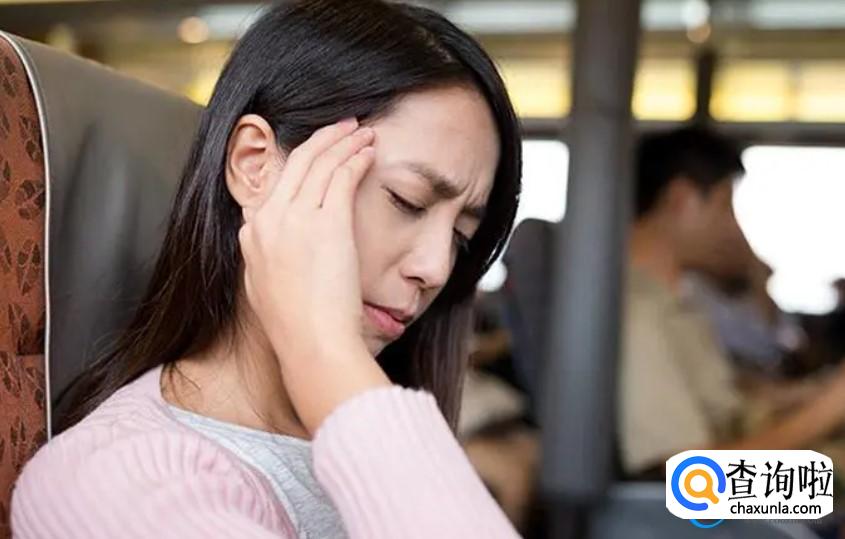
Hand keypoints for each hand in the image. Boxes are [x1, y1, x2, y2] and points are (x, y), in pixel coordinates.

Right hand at [238, 118, 390, 433]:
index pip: (274, 185)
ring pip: (320, 162)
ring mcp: (296, 219)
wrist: (311, 345)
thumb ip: (264, 262)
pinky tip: (369, 150)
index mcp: (251, 236)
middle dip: (321, 139)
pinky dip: (355, 157)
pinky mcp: (326, 223)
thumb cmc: (297, 329)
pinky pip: (342, 175)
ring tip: (361, 131)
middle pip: (295, 163)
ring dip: (343, 141)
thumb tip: (273, 253)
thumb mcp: (264, 291)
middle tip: (343, 126)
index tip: (317, 155)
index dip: (299, 163)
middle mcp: (268, 221)